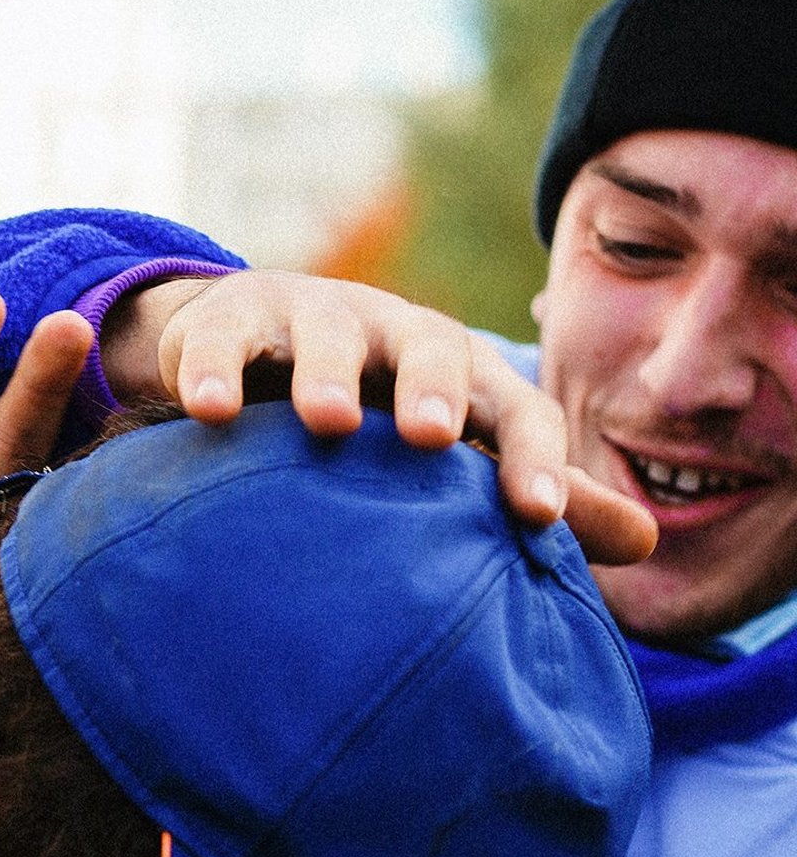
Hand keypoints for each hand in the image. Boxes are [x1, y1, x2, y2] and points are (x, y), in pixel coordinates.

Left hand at [0, 288, 86, 676]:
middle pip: (12, 423)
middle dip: (41, 372)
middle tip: (71, 328)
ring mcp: (10, 554)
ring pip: (56, 474)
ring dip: (84, 430)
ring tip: (119, 400)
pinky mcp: (38, 603)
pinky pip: (75, 549)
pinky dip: (105, 509)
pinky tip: (139, 474)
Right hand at [108, 271, 656, 568]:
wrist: (265, 344)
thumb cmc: (378, 412)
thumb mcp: (455, 446)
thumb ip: (536, 488)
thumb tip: (647, 538)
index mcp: (461, 376)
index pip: (514, 407)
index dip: (530, 455)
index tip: (536, 518)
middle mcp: (396, 337)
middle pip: (432, 351)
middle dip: (435, 390)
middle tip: (433, 436)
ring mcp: (314, 319)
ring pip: (328, 337)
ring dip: (330, 374)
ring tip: (329, 422)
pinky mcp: (235, 318)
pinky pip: (223, 341)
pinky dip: (214, 370)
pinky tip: (208, 414)